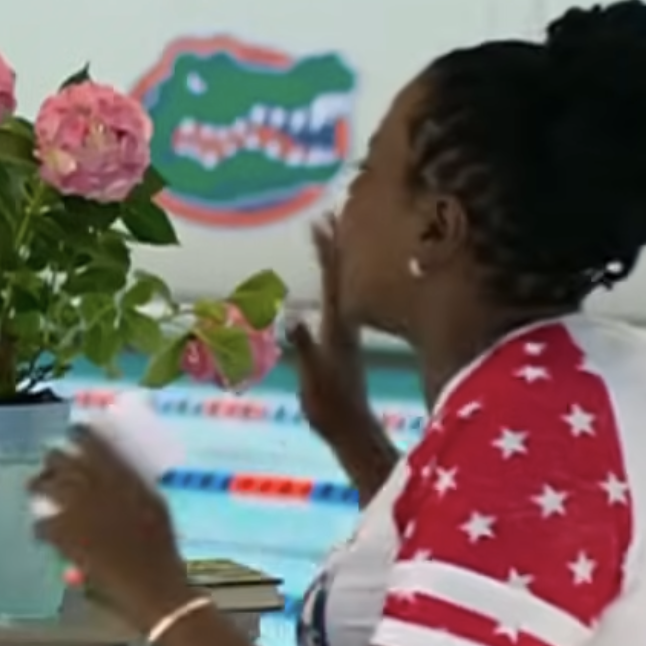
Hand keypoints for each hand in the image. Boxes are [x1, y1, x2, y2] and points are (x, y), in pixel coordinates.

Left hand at [30, 426, 193, 628]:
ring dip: (38, 488)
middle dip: (52, 464)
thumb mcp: (153, 506)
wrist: (153, 583)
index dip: (77, 435)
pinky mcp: (63, 534)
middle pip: (58, 459)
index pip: (90, 441)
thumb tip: (115, 478)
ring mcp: (76, 507)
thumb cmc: (162, 548)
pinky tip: (43, 536)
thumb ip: (131, 487)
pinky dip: (41, 530)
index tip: (72, 436)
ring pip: (42, 486)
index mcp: (121, 474)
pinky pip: (40, 524)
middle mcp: (95, 483)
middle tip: (50, 472)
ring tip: (36, 494)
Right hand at [285, 213, 366, 398]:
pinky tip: (328, 282)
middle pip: (340, 276)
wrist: (352, 430)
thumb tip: (293, 319)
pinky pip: (338, 301)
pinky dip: (332, 283)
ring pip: (342, 287)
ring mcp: (345, 333)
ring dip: (334, 261)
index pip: (332, 281)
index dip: (326, 252)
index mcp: (337, 328)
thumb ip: (305, 348)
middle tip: (328, 215)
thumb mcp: (312, 378)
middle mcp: (345, 325)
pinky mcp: (342, 343)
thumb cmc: (330, 408)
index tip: (320, 224)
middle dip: (333, 245)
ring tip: (330, 238)